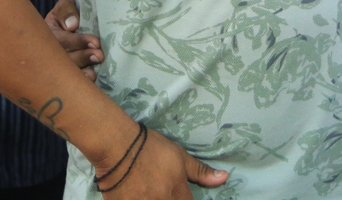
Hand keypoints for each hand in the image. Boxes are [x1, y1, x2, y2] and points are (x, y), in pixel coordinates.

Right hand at [44, 0, 101, 80]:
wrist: (70, 26)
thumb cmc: (68, 15)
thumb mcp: (65, 6)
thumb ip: (67, 10)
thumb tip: (73, 25)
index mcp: (49, 34)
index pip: (63, 40)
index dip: (79, 42)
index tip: (95, 42)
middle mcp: (50, 53)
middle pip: (65, 58)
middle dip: (83, 57)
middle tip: (99, 55)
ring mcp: (56, 66)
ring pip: (67, 72)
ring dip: (82, 71)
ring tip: (95, 70)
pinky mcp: (65, 75)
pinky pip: (70, 81)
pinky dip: (81, 81)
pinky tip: (90, 80)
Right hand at [93, 125, 227, 198]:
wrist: (117, 146)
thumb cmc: (150, 148)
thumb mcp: (179, 156)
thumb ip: (200, 171)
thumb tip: (224, 178)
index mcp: (176, 192)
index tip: (182, 195)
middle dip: (173, 199)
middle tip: (165, 190)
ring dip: (156, 199)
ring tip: (153, 192)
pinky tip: (139, 194)